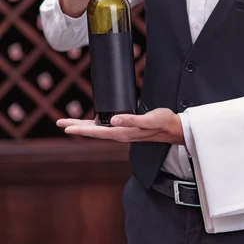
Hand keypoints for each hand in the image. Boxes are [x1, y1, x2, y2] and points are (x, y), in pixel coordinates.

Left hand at [56, 108, 184, 144]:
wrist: (172, 128)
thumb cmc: (162, 122)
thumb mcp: (148, 120)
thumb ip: (131, 120)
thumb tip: (113, 120)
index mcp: (122, 132)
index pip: (96, 132)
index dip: (80, 129)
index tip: (66, 127)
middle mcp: (119, 133)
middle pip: (93, 131)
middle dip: (76, 127)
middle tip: (60, 122)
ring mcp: (122, 131)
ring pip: (97, 129)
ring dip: (83, 126)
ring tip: (70, 123)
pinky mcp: (125, 127)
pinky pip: (105, 127)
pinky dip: (95, 124)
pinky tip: (92, 122)